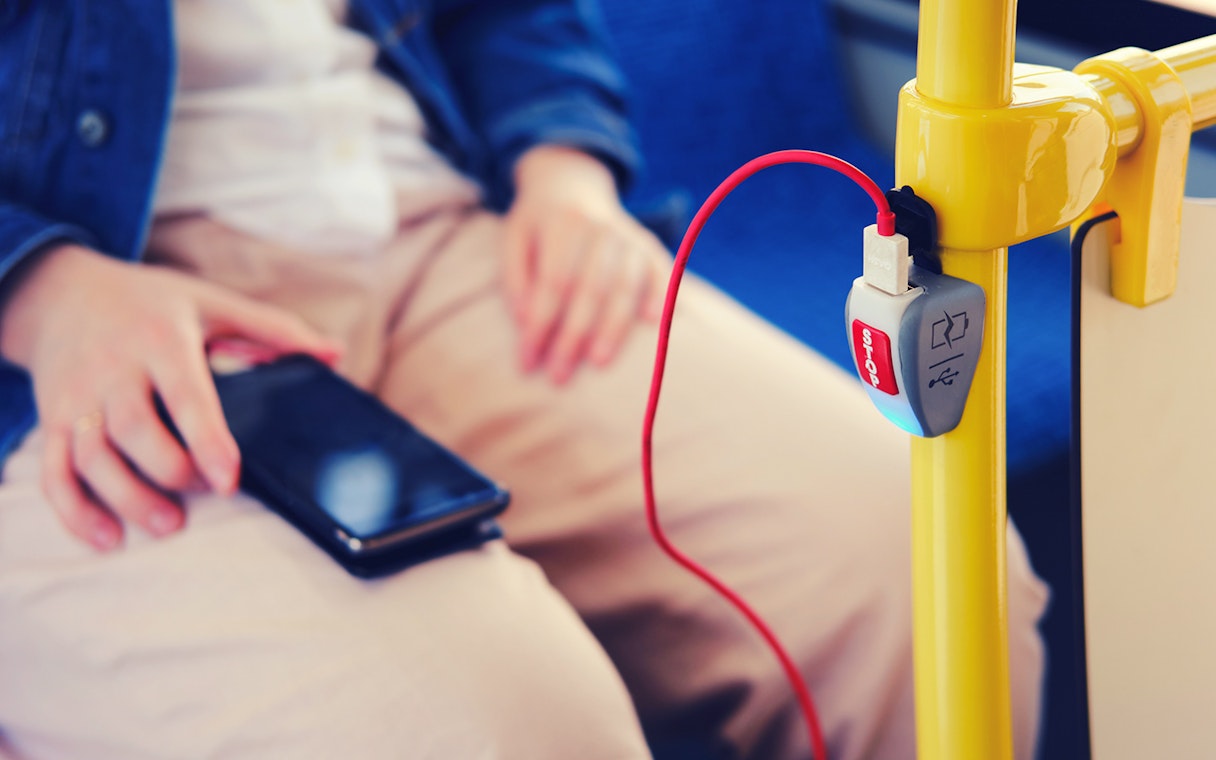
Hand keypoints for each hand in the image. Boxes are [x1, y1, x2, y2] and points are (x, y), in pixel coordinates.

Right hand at [0, 244, 339, 549]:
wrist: (60, 292)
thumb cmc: (152, 304)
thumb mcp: (212, 303)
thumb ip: (273, 330)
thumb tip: (335, 355)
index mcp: (162, 339)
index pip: (185, 395)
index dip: (207, 441)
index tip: (229, 481)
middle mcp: (114, 367)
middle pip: (134, 431)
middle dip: (170, 472)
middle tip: (202, 494)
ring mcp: (76, 395)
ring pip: (91, 456)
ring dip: (126, 498)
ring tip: (166, 524)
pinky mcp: (50, 419)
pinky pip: (51, 472)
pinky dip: (74, 511)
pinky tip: (108, 536)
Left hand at [503, 145, 669, 383]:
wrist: (571, 185)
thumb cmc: (537, 225)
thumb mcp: (513, 240)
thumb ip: (516, 279)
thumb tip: (526, 322)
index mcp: (562, 223)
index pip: (552, 283)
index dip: (540, 324)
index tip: (527, 361)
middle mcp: (600, 227)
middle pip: (589, 289)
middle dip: (573, 337)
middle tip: (558, 375)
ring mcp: (628, 235)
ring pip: (624, 287)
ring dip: (612, 328)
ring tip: (598, 363)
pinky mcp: (648, 245)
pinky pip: (659, 273)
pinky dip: (660, 296)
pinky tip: (653, 323)